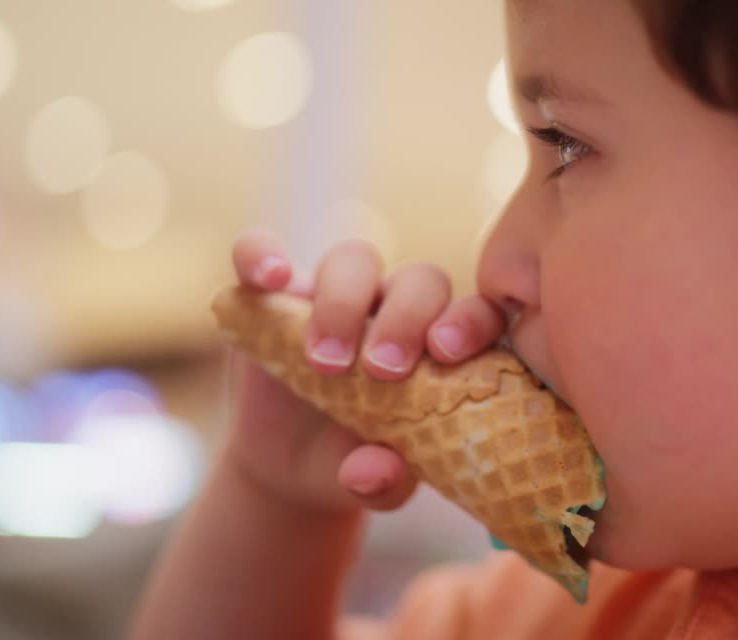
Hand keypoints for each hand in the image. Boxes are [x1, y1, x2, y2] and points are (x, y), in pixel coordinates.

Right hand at [223, 227, 507, 513]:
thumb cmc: (356, 461)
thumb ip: (386, 482)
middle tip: (382, 371)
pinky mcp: (273, 291)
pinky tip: (268, 278)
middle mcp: (396, 306)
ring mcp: (335, 292)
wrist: (292, 464)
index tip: (446, 354)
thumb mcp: (376, 486)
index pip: (476, 313)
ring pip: (353, 260)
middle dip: (404, 319)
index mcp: (441, 344)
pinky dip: (261, 254)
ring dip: (342, 302)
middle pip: (418, 280)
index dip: (471, 322)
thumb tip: (377, 473)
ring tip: (323, 362)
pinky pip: (261, 252)